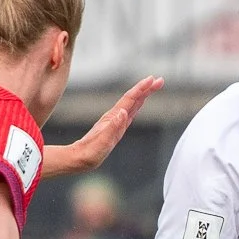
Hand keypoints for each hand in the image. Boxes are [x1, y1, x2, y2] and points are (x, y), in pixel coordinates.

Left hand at [44, 76, 164, 175]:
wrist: (79, 159)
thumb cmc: (90, 152)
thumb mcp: (102, 142)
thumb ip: (112, 127)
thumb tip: (123, 112)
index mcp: (113, 118)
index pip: (130, 99)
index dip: (141, 89)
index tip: (152, 80)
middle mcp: (114, 117)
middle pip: (133, 99)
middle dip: (146, 89)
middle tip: (160, 80)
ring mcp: (115, 122)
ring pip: (132, 104)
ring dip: (143, 95)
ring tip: (153, 87)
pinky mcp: (115, 128)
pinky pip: (129, 113)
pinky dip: (137, 105)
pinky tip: (139, 104)